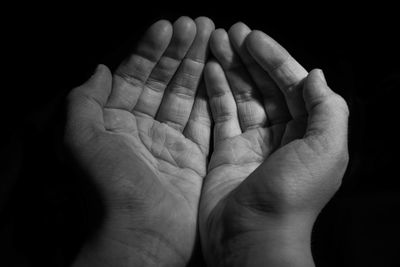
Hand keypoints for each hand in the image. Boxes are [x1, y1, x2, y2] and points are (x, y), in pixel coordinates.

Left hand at [66, 17, 213, 266]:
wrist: (141, 235)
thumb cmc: (109, 188)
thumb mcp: (81, 138)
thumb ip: (85, 100)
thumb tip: (100, 68)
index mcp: (115, 122)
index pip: (135, 76)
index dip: (150, 50)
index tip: (167, 26)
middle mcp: (142, 129)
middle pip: (164, 82)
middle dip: (179, 52)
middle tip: (197, 23)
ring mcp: (170, 142)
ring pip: (186, 96)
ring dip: (198, 66)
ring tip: (211, 34)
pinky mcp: (193, 156)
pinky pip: (204, 119)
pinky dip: (211, 95)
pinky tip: (219, 70)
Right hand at [199, 23, 348, 265]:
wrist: (252, 238)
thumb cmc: (291, 197)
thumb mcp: (326, 149)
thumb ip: (327, 109)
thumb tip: (314, 75)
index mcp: (309, 133)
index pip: (292, 85)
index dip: (275, 58)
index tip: (254, 36)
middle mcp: (282, 136)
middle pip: (265, 87)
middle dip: (250, 57)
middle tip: (231, 30)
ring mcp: (252, 143)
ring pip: (241, 97)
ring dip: (230, 68)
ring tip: (215, 41)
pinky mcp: (226, 152)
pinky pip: (221, 115)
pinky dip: (215, 92)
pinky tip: (209, 69)